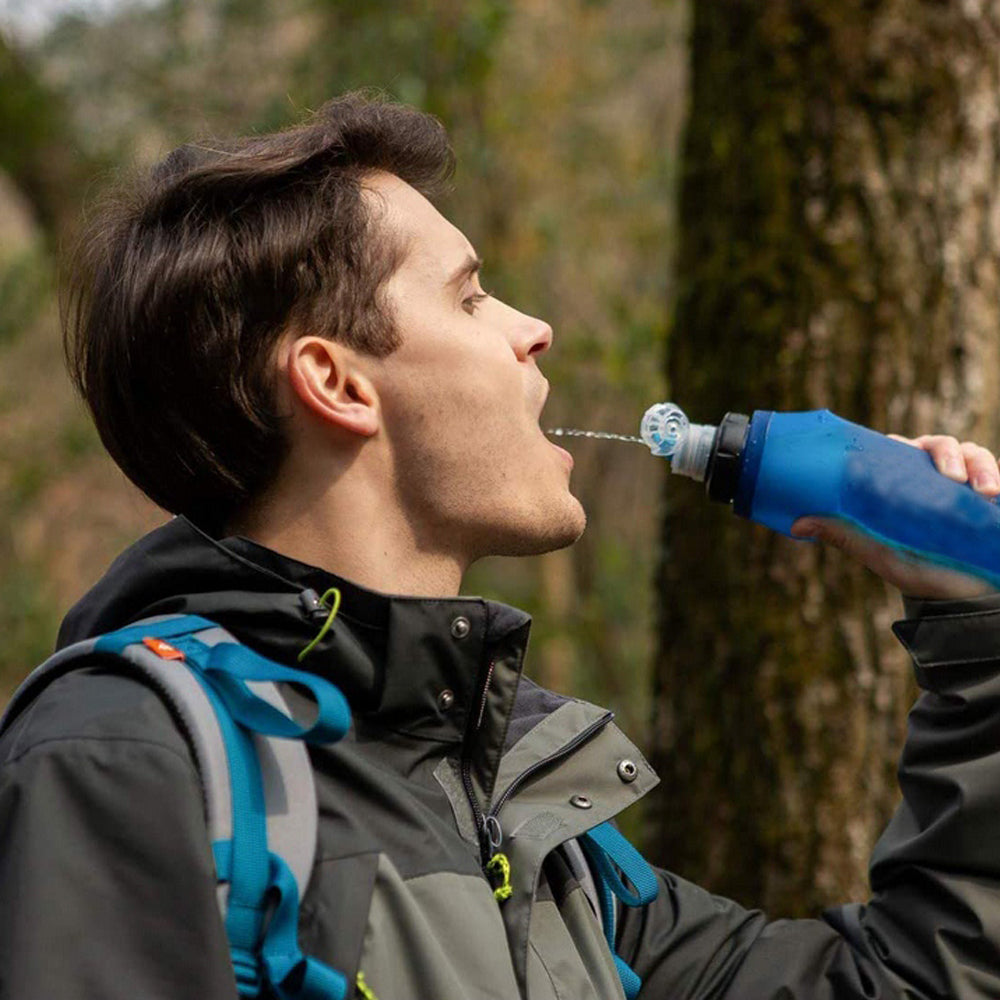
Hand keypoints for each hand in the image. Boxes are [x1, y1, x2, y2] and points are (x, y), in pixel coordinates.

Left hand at [791, 434, 999, 599]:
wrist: (959, 598)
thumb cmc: (915, 568)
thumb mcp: (878, 550)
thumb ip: (844, 534)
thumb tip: (797, 524)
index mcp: (901, 480)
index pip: (897, 447)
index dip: (900, 443)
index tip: (905, 450)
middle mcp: (932, 474)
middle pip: (937, 445)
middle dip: (946, 453)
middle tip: (952, 476)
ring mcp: (965, 481)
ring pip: (971, 454)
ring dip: (979, 465)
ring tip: (986, 491)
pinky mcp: (991, 493)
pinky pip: (997, 472)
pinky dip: (997, 475)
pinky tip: (997, 493)